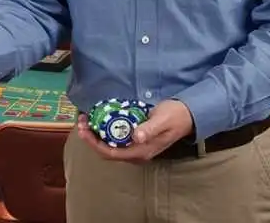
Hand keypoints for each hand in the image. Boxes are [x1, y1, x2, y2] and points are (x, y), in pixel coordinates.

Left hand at [76, 100, 194, 162]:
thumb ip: (149, 129)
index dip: (94, 143)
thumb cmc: (175, 117)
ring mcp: (136, 147)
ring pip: (110, 145)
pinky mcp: (136, 139)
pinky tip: (100, 119)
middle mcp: (136, 153)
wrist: (188, 115)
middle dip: (91, 138)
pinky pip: (115, 139)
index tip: (84, 130)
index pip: (111, 153)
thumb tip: (136, 137)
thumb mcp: (163, 120)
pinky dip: (105, 130)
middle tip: (81, 121)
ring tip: (86, 119)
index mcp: (141, 152)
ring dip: (96, 134)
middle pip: (107, 150)